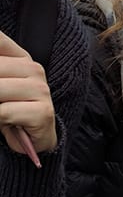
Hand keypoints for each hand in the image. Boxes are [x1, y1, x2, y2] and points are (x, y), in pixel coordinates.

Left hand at [0, 31, 56, 152]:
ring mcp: (41, 90)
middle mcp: (34, 69)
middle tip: (0, 99)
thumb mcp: (0, 83)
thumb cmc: (9, 109)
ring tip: (2, 110)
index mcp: (21, 58)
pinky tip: (5, 123)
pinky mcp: (43, 112)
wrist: (32, 138)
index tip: (1, 77)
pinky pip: (4, 112)